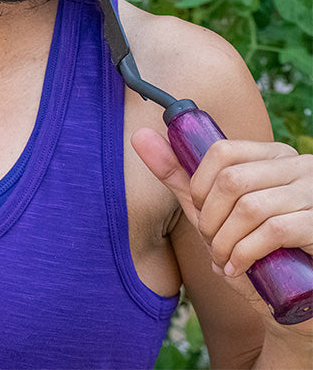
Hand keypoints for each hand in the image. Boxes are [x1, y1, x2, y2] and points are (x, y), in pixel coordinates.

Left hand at [132, 128, 312, 330]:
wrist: (295, 300)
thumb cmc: (252, 248)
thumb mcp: (211, 211)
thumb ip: (179, 176)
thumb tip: (139, 137)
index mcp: (271, 156)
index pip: (222, 151)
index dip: (198, 184)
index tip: (199, 210)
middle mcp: (297, 167)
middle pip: (231, 180)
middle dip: (209, 217)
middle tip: (211, 240)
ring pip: (250, 207)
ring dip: (224, 240)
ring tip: (224, 258)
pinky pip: (273, 231)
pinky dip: (245, 253)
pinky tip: (239, 268)